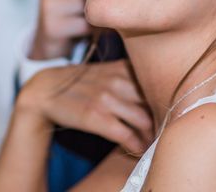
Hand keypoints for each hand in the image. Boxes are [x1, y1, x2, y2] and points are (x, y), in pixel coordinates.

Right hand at [17, 60, 153, 154]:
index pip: (157, 83)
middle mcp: (116, 81)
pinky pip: (127, 135)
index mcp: (122, 68)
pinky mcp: (96, 117)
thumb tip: (159, 86)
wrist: (45, 89)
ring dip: (151, 136)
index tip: (169, 113)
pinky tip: (137, 149)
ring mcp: (106, 99)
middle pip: (154, 103)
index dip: (166, 101)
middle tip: (163, 132)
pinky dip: (136, 145)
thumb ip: (130, 75)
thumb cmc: (80, 82)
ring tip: (152, 144)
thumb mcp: (105, 70)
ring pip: (144, 121)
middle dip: (162, 120)